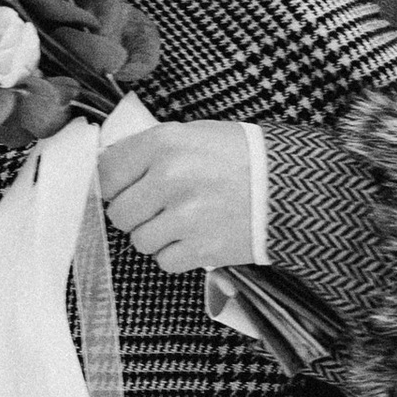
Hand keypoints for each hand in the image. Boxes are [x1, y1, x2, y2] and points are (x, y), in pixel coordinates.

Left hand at [97, 120, 256, 276]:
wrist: (290, 186)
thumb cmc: (243, 156)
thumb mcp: (195, 134)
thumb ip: (151, 149)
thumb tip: (110, 166)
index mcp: (164, 143)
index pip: (106, 173)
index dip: (113, 184)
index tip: (123, 189)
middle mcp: (170, 179)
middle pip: (119, 213)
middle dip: (135, 212)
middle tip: (159, 206)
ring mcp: (185, 217)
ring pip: (139, 241)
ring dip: (156, 235)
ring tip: (183, 220)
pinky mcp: (202, 249)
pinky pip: (164, 261)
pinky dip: (177, 254)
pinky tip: (195, 237)